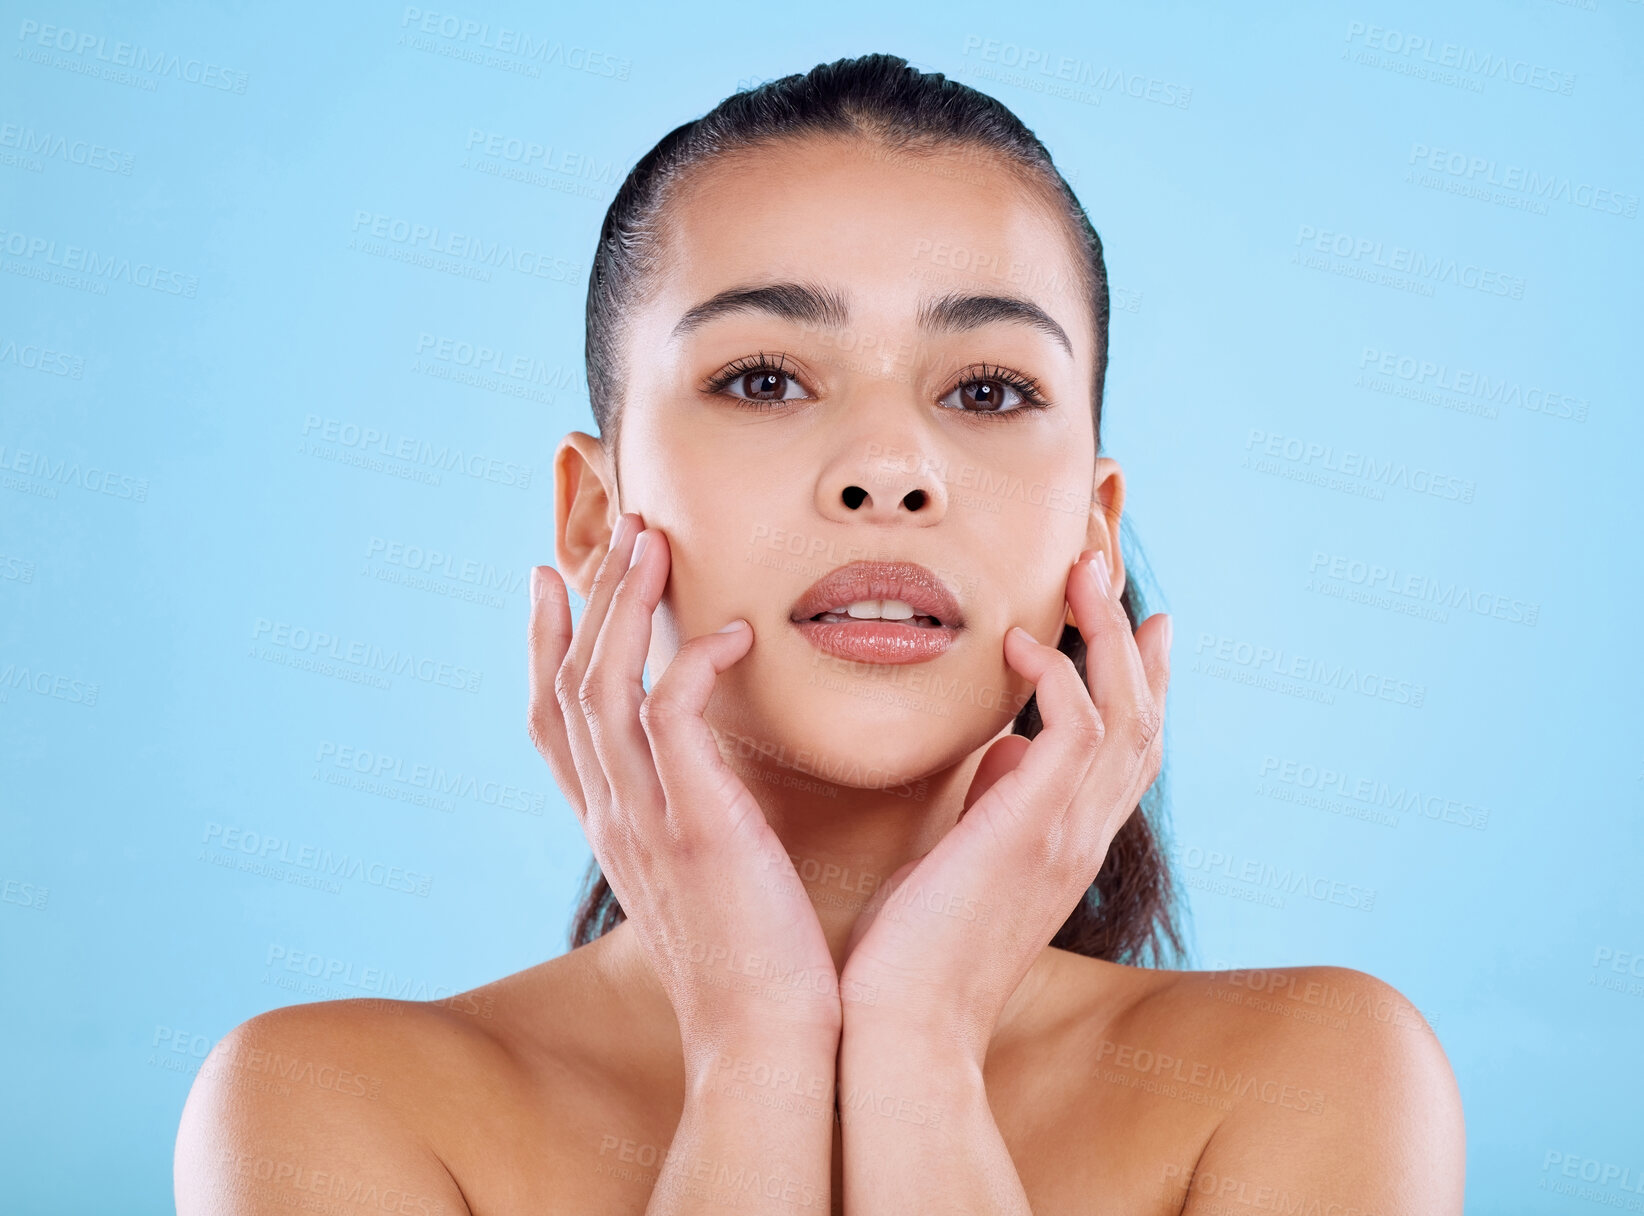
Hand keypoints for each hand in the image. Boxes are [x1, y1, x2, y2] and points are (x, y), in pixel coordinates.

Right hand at [527, 512, 842, 1064]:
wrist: (770, 1043)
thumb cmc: (759, 960)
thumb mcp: (709, 877)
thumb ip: (699, 815)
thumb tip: (719, 775)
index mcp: (614, 828)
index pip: (553, 721)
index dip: (541, 646)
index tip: (546, 580)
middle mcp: (613, 820)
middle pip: (567, 687)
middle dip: (586, 600)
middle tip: (616, 530)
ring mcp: (647, 824)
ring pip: (605, 690)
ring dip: (623, 608)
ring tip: (652, 542)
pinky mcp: (696, 831)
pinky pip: (671, 721)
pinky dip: (691, 665)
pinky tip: (733, 634)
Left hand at [837, 548, 1170, 1062]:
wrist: (904, 1025)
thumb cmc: (917, 948)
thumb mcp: (964, 859)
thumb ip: (996, 804)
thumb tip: (1003, 750)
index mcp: (1068, 841)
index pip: (1127, 748)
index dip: (1140, 680)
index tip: (1139, 623)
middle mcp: (1084, 834)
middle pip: (1144, 718)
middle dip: (1131, 637)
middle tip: (1106, 565)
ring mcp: (1067, 833)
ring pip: (1123, 711)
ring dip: (1104, 633)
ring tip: (1078, 571)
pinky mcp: (1034, 829)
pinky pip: (1075, 729)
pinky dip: (1055, 676)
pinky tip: (1017, 643)